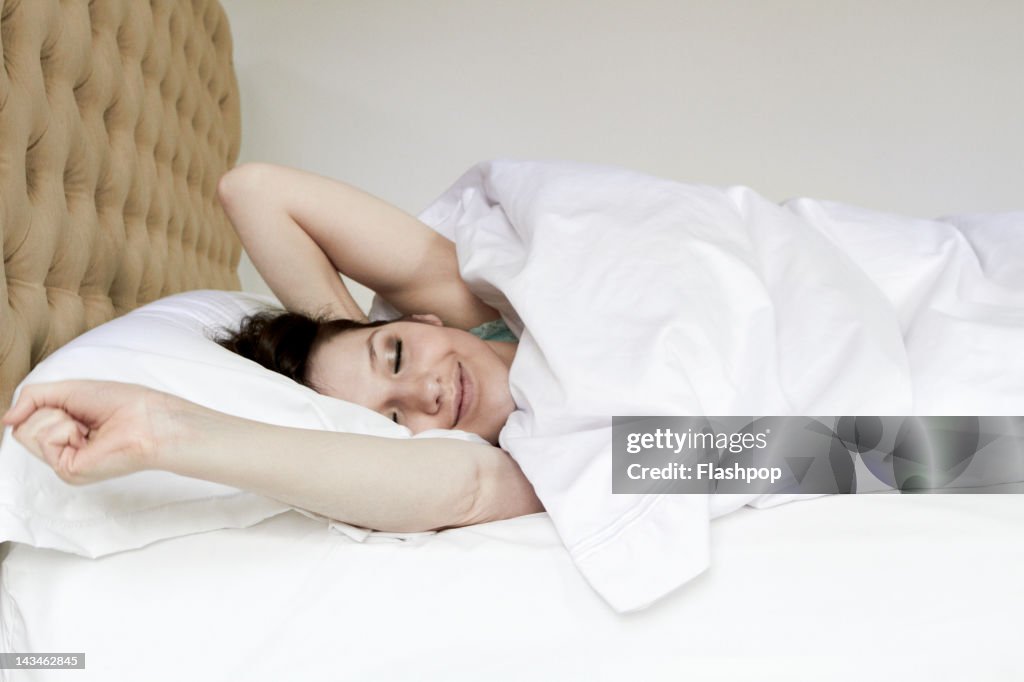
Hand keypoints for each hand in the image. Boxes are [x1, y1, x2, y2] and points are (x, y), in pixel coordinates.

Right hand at [2, 380, 177, 483]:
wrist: (148, 419)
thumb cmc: (122, 403)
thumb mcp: (69, 390)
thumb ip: (33, 398)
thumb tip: (7, 418)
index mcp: (66, 434)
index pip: (27, 420)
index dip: (42, 405)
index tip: (71, 405)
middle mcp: (63, 451)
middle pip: (22, 428)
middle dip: (49, 410)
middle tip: (81, 417)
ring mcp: (65, 463)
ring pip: (27, 433)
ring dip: (56, 419)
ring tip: (86, 426)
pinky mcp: (68, 470)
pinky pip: (44, 438)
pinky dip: (64, 428)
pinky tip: (87, 435)